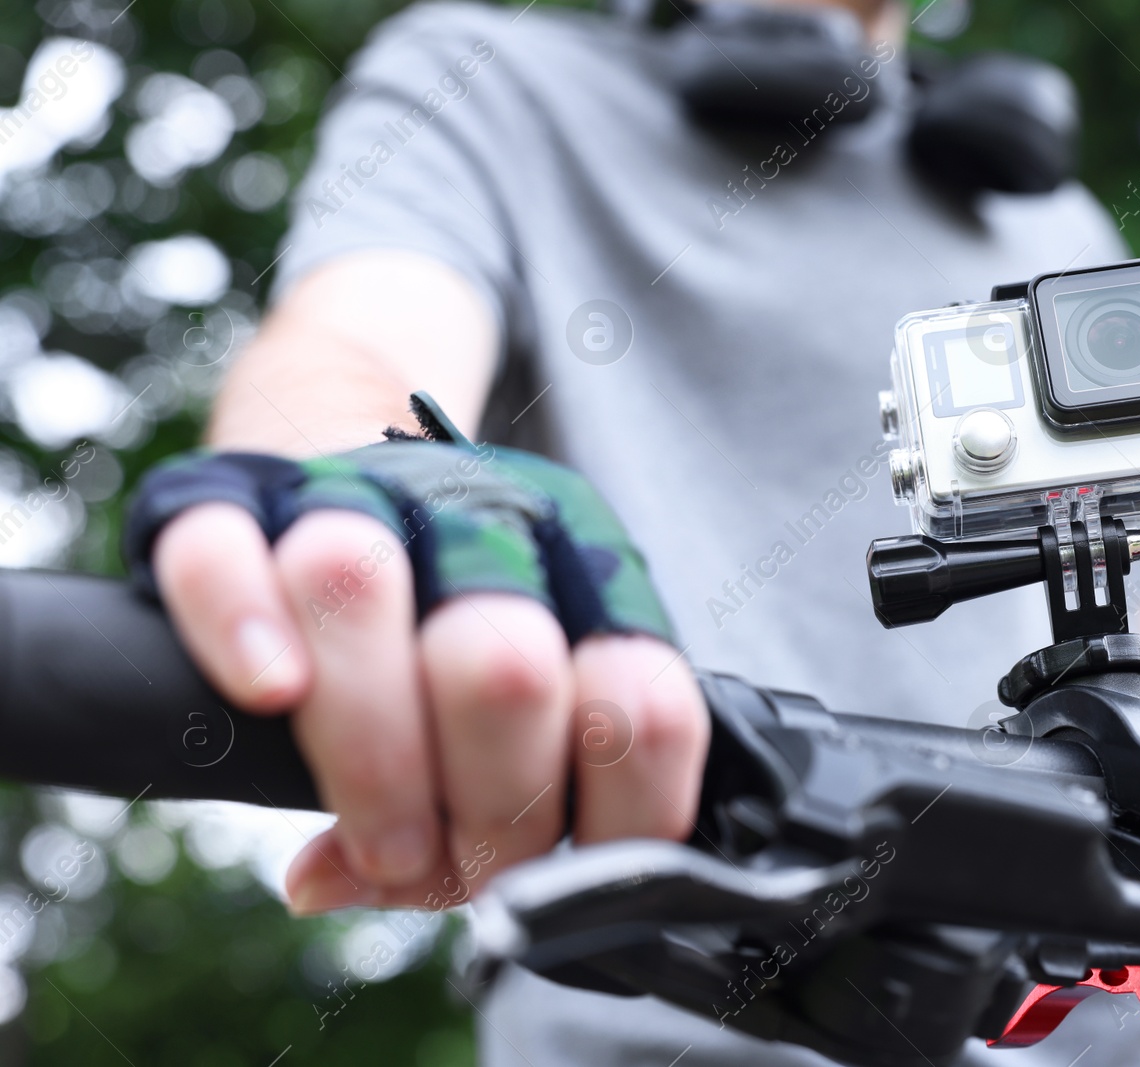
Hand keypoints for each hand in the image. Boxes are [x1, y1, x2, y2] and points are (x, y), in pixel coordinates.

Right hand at [137, 425, 708, 912]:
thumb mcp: (513, 711)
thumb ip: (478, 814)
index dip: (610, 824)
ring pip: (354, 588)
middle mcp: (490, 520)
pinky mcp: (234, 490)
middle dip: (485, 810)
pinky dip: (238, 626)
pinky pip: (218, 548)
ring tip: (378, 844)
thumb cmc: (444, 626)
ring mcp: (360, 493)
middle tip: (441, 863)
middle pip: (503, 666)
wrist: (346, 445)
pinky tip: (268, 693)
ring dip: (368, 754)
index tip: (554, 877)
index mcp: (592, 576)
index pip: (645, 707)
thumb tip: (340, 884)